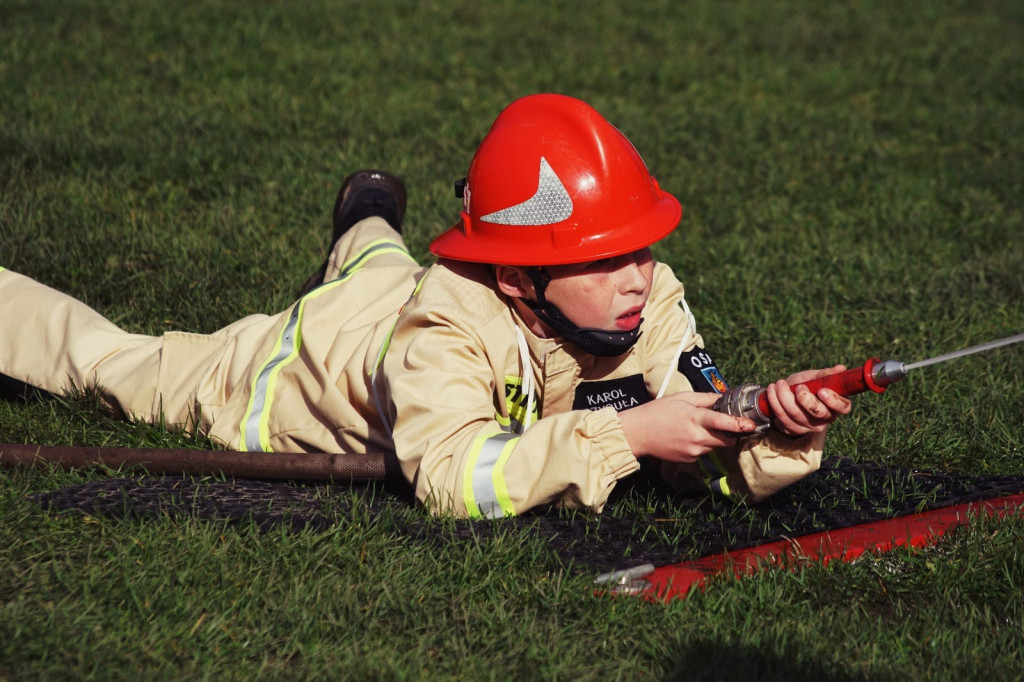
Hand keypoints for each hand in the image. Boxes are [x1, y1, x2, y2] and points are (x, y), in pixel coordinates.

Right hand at [619, 392, 757, 462]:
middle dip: (730, 433)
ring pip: (715, 446)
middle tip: (729, 425)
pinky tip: (687, 437)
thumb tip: (724, 397)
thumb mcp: (681, 398)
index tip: (752, 425)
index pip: (724, 423)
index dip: (740, 424)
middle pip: (726, 440)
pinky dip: (701, 445)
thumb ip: (705, 398)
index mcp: (695, 418)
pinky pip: (703, 452)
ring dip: (714, 438)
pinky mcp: (688, 460)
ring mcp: (693, 451)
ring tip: (698, 428)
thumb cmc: (657, 412)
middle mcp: (697, 437)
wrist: (636, 434)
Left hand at [764, 365, 852, 436]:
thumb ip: (825, 374)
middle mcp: (826, 418)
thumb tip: (841, 368)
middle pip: (818, 413)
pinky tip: (772, 390)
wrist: (785, 394)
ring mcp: (810, 426)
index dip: (833, 400)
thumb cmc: (804, 385)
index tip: (821, 391)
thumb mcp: (814, 377)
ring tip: (779, 383)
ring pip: (797, 415)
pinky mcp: (794, 429)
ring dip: (784, 396)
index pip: (843, 407)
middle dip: (805, 399)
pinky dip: (775, 402)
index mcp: (836, 404)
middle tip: (798, 386)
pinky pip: (783, 418)